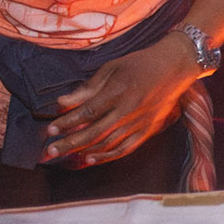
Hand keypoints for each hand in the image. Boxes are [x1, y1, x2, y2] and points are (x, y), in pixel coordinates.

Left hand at [40, 35, 200, 166]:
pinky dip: (107, 155)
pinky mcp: (148, 130)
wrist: (173, 68)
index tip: (50, 130)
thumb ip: (87, 89)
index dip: (67, 122)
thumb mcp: (111, 68)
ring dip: (85, 151)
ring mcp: (139, 123)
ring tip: (66, 155)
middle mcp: (128, 110)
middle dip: (70, 143)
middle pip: (94, 132)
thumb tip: (62, 102)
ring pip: (108, 143)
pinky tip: (91, 158)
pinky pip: (125, 148)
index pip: (87, 111)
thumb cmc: (138, 64)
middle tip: (51, 151)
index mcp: (118, 92)